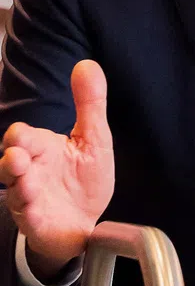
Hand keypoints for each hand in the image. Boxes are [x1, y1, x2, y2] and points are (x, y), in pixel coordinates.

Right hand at [0, 60, 114, 278]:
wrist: (85, 221)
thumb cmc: (84, 178)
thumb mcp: (94, 138)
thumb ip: (90, 104)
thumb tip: (87, 64)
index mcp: (42, 148)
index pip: (23, 137)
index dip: (21, 136)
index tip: (21, 135)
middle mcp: (30, 171)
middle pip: (10, 161)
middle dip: (11, 158)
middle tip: (17, 154)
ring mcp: (29, 196)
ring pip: (14, 188)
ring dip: (18, 183)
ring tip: (24, 178)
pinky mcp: (36, 220)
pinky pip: (28, 215)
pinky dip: (29, 210)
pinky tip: (33, 207)